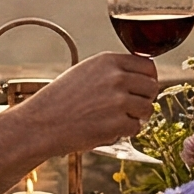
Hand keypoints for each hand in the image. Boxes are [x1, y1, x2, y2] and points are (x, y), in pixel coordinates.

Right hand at [14, 51, 162, 151]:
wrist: (42, 123)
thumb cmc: (61, 100)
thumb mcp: (86, 73)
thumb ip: (112, 71)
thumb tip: (142, 78)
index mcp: (108, 61)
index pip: (147, 66)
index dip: (147, 80)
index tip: (141, 89)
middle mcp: (116, 77)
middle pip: (152, 86)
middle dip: (144, 99)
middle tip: (130, 108)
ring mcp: (118, 100)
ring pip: (147, 108)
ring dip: (136, 117)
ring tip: (116, 120)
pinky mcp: (117, 123)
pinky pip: (135, 128)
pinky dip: (124, 132)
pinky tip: (107, 129)